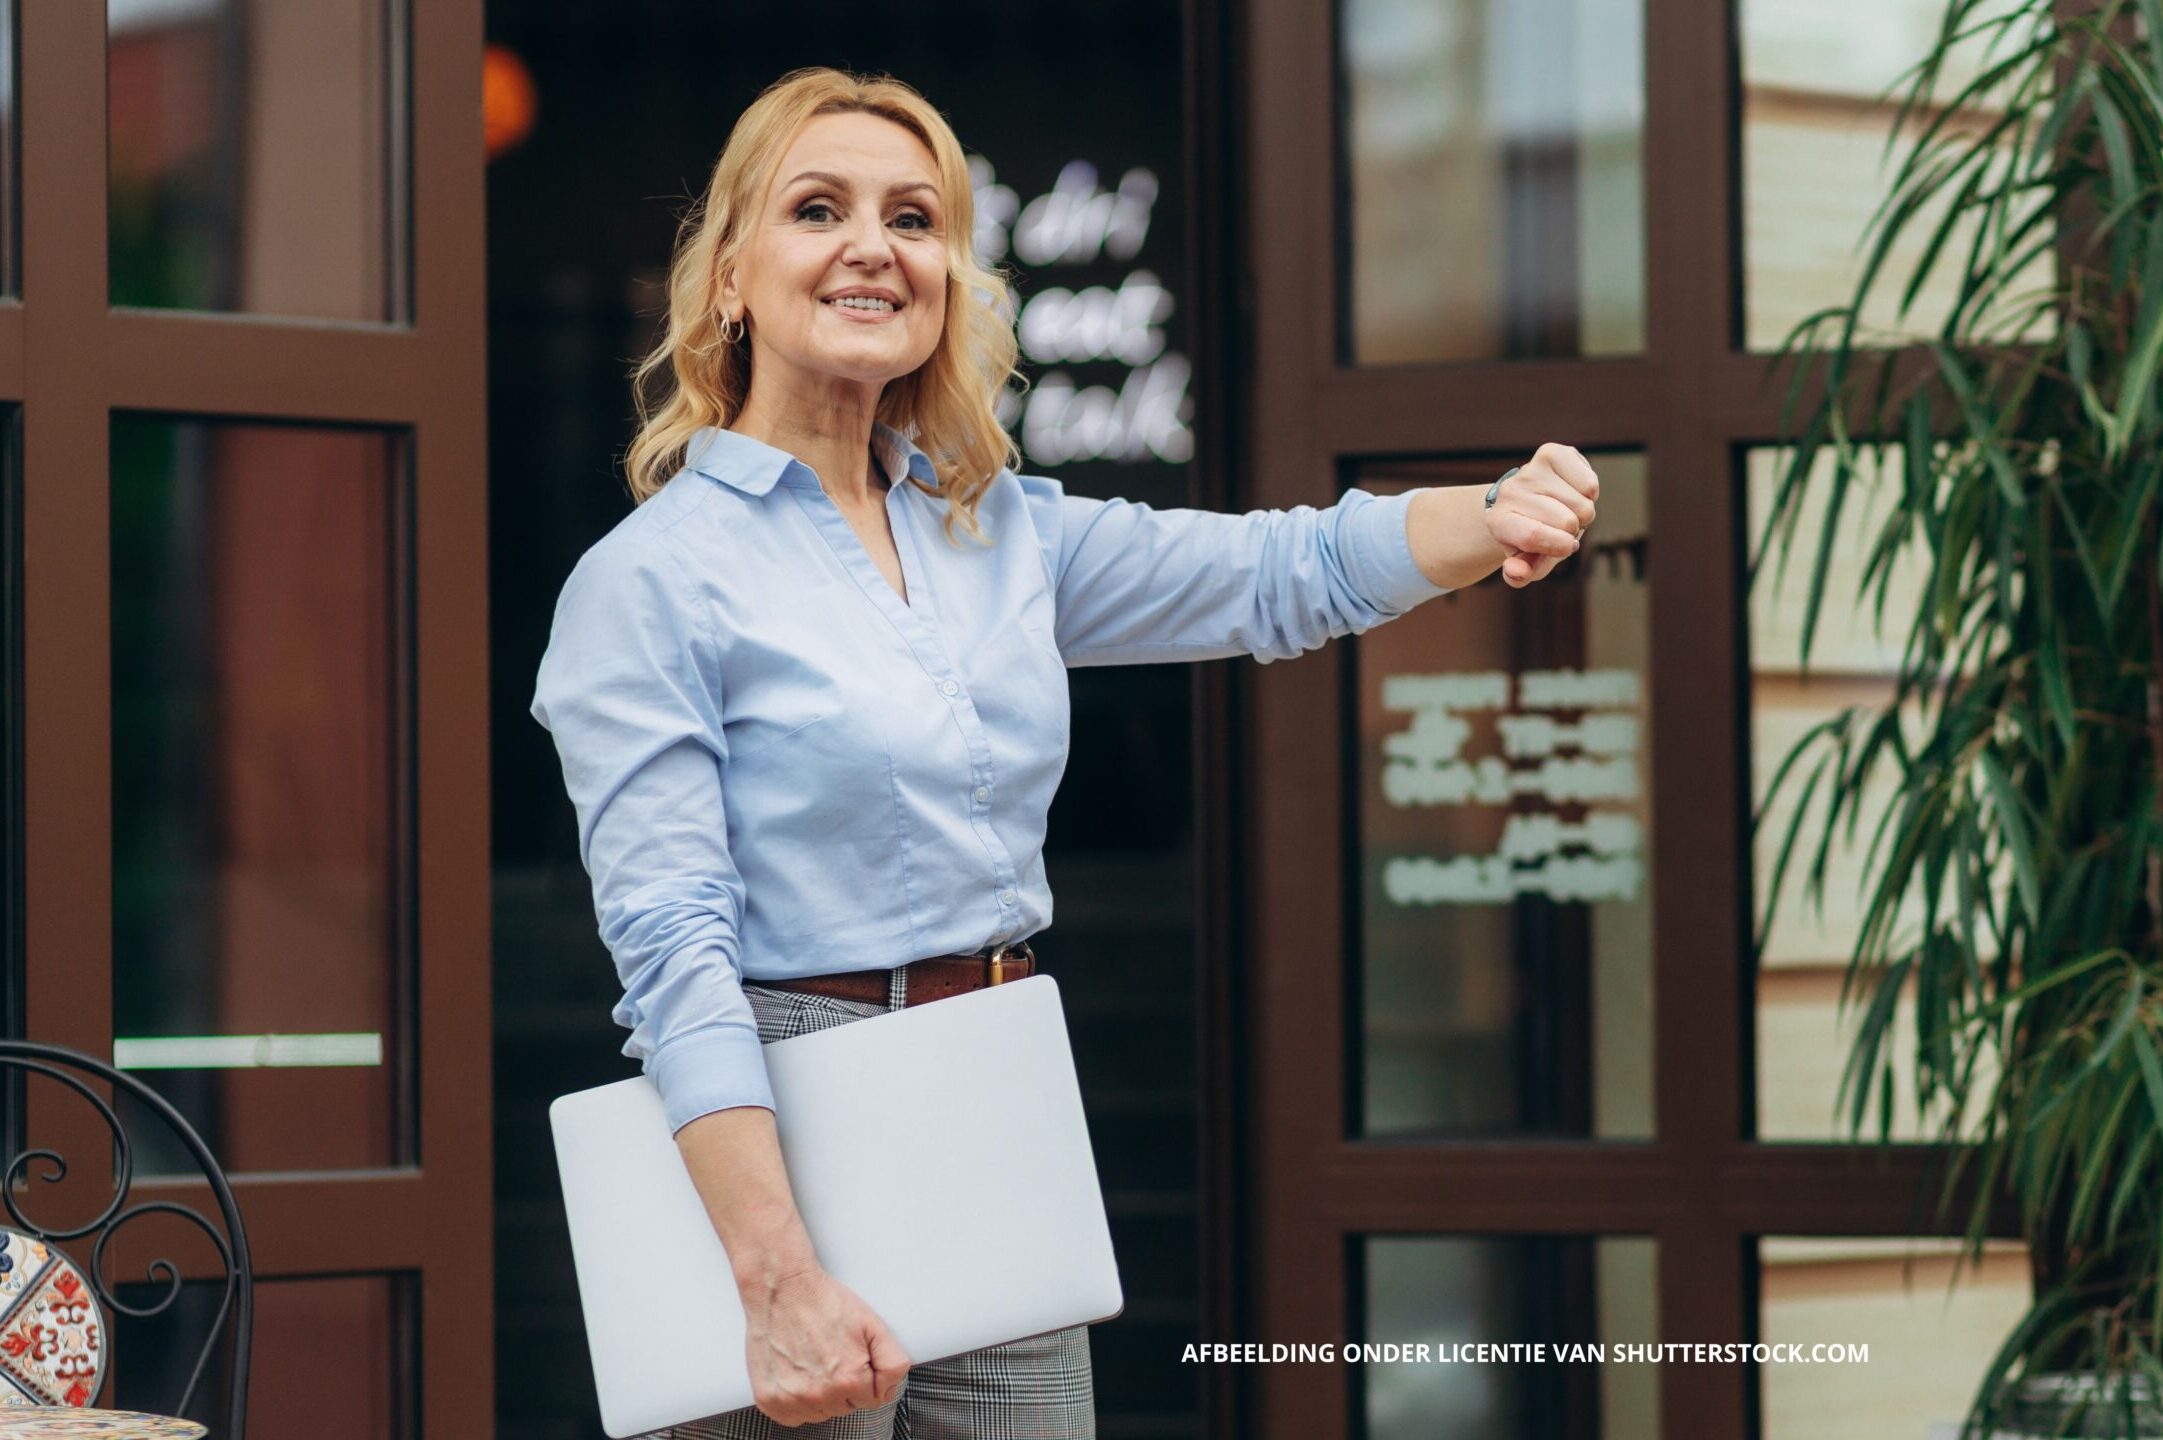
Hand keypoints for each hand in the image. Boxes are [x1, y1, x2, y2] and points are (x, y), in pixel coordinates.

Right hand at [742, 1264, 911, 1424]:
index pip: (872, 1399)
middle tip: (832, 1354)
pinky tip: (797, 1373)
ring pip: (819, 1413)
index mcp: (848, 1378)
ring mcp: (792, 1399)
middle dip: (843, 1385)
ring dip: (820, 1394)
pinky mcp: (770, 1400)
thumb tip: (890, 1387)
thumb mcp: (873, 1324)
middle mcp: (819, 1394)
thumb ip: (892, 1362)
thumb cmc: (822, 1302)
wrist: (783, 1289)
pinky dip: (796, 1400)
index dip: (865, 1377)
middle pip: (845, 1407)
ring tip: (813, 1360)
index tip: (854, 1359)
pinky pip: (792, 1417)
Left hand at [1486, 443, 1599, 587]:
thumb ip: (1520, 574)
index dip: (1558, 546)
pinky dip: (1590, 494)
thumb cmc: (1529, 536)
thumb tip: (1517, 573)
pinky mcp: (1551, 453)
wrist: (1530, 499)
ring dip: (1583, 513)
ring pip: (1583, 504)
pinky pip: (1590, 484)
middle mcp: (1509, 492)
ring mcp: (1530, 470)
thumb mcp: (1525, 560)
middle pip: (1565, 521)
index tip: (1566, 547)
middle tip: (1561, 526)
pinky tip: (1572, 492)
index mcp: (1498, 521)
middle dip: (1573, 531)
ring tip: (1565, 509)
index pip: (1532, 536)